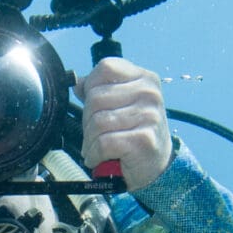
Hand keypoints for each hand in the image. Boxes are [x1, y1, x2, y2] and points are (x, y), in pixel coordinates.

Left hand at [74, 57, 172, 190]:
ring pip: (97, 122)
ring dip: (89, 140)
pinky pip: (103, 143)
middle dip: (87, 120)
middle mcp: (149, 94)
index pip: (106, 68)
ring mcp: (149, 116)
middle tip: (93, 133)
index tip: (93, 106)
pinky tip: (98, 157)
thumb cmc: (134, 132)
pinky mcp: (144, 139)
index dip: (91, 86)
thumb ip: (99, 90)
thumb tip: (77, 82)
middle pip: (96, 97)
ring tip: (95, 147)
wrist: (156, 165)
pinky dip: (94, 154)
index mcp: (144, 78)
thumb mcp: (121, 104)